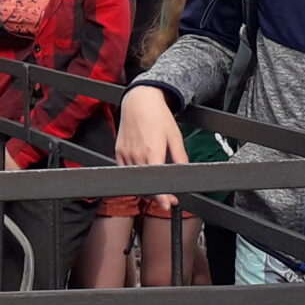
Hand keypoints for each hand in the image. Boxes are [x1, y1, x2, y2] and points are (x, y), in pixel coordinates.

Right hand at [115, 87, 189, 210]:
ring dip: (146, 186)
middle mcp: (137, 153)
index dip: (161, 195)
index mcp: (152, 150)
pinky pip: (125, 170)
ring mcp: (126, 153)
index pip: (156, 180)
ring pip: (135, 179)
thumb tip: (186, 171)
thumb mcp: (175, 135)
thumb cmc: (157, 115)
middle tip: (168, 198)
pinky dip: (134, 176)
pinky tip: (143, 174)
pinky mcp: (119, 151)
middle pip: (145, 183)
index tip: (167, 203)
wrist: (140, 100)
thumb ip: (180, 156)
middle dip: (156, 194)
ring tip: (157, 186)